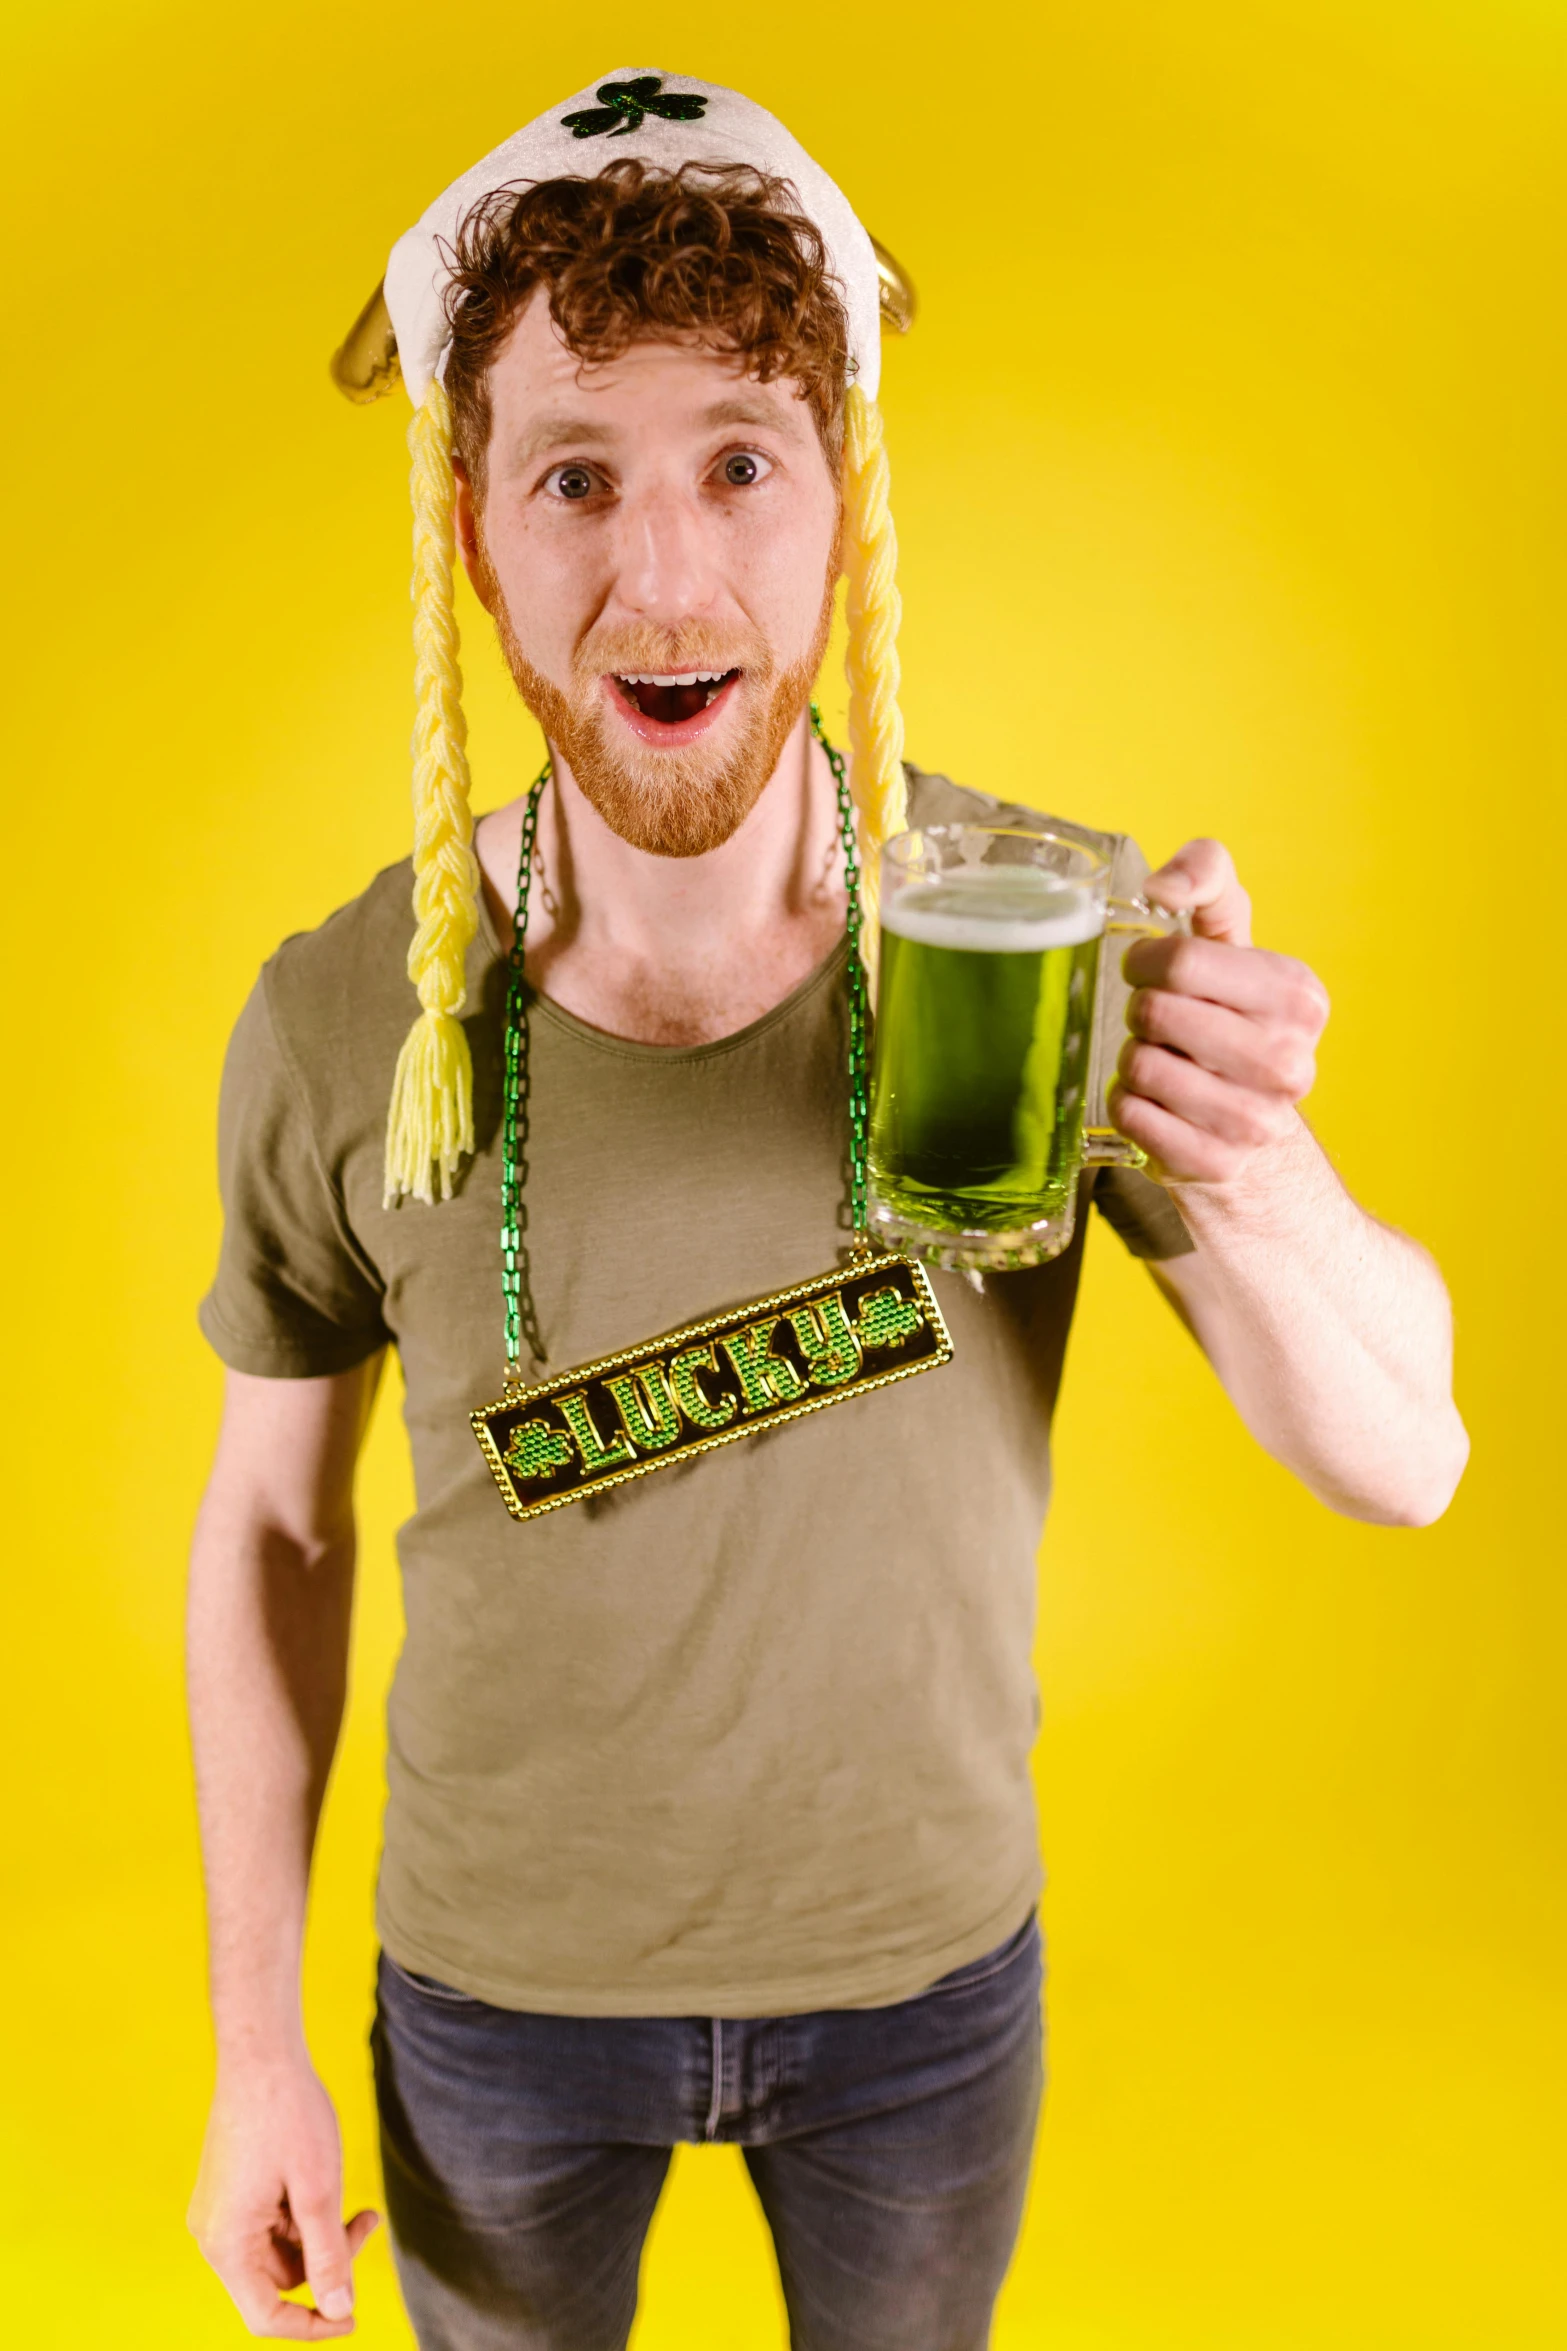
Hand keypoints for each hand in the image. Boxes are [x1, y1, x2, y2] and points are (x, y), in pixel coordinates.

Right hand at [189, 2058, 379, 2337]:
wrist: (261, 2053)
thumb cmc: (288, 2115)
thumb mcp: (319, 2191)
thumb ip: (329, 2257)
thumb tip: (339, 2311)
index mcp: (227, 2243)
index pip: (265, 2316)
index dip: (311, 2325)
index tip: (352, 2318)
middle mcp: (214, 2234)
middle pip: (275, 2281)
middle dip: (325, 2264)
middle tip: (366, 2225)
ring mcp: (220, 2211)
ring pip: (278, 2252)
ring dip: (319, 2237)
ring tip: (361, 2209)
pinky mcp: (230, 2191)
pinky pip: (270, 2225)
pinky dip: (303, 2215)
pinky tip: (330, 2186)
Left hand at [1108, 838, 1328, 1185]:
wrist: (1245, 1121)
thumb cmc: (1226, 1014)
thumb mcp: (1228, 936)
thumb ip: (1205, 877)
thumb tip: (1160, 887)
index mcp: (1298, 997)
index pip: (1183, 960)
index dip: (1146, 961)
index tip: (1150, 971)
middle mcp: (1289, 1061)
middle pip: (1154, 1012)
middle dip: (1141, 1013)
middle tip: (1160, 1025)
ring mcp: (1257, 1121)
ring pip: (1139, 1067)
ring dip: (1133, 1060)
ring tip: (1162, 1063)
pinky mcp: (1217, 1164)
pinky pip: (1131, 1117)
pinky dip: (1127, 1106)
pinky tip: (1157, 1104)